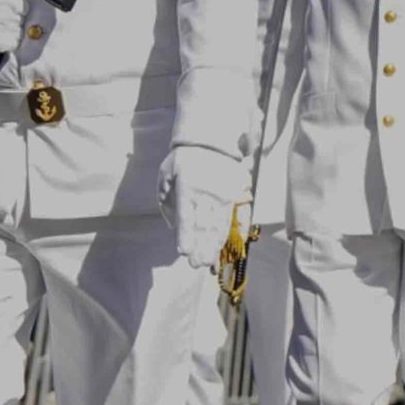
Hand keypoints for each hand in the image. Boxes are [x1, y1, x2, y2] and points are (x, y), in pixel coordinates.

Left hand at [161, 143, 241, 270]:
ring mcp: (226, 194)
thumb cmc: (183, 160)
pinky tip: (230, 246)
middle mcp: (209, 192)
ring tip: (209, 262)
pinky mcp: (238, 194)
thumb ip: (166, 200)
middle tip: (195, 264)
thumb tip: (173, 225)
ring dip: (214, 245)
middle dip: (200, 246)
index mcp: (188, 185)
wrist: (211, 140)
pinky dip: (235, 233)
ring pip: (220, 224)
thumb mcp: (166, 174)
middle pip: (204, 225)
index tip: (184, 252)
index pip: (187, 215)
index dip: (185, 234)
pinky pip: (239, 217)